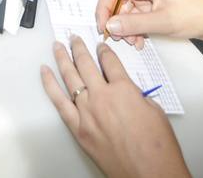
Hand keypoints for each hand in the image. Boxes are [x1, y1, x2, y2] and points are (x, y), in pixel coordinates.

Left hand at [40, 36, 188, 177]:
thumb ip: (136, 95)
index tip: (101, 46)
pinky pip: (59, 101)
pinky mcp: (78, 129)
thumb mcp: (154, 110)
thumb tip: (126, 91)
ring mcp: (87, 112)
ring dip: (62, 58)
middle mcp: (102, 97)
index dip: (104, 51)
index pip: (109, 61)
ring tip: (57, 46)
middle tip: (74, 38)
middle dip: (79, 48)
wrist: (149, 174)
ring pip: (70, 77)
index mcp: (124, 89)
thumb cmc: (157, 148)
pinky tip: (45, 72)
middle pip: (86, 64)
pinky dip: (50, 84)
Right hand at [95, 0, 202, 48]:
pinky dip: (134, 31)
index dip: (104, 8)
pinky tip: (140, 41)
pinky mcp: (151, 9)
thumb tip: (110, 25)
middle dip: (117, 22)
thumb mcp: (163, 21)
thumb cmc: (195, 14)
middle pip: (117, 2)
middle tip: (120, 39)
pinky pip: (134, 19)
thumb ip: (134, 24)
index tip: (103, 27)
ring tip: (135, 42)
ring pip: (124, 13)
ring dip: (126, 29)